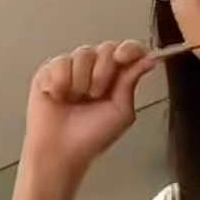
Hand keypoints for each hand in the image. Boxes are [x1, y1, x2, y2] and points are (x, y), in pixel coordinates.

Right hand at [22, 40, 156, 181]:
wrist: (60, 151)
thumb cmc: (91, 137)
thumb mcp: (121, 111)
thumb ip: (131, 81)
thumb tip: (151, 58)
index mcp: (115, 77)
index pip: (128, 50)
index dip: (129, 49)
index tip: (123, 57)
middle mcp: (94, 69)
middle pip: (106, 48)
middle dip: (103, 71)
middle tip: (94, 94)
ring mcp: (72, 68)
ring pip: (83, 53)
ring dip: (81, 80)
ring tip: (74, 100)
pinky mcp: (49, 71)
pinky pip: (60, 62)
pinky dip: (61, 82)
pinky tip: (58, 97)